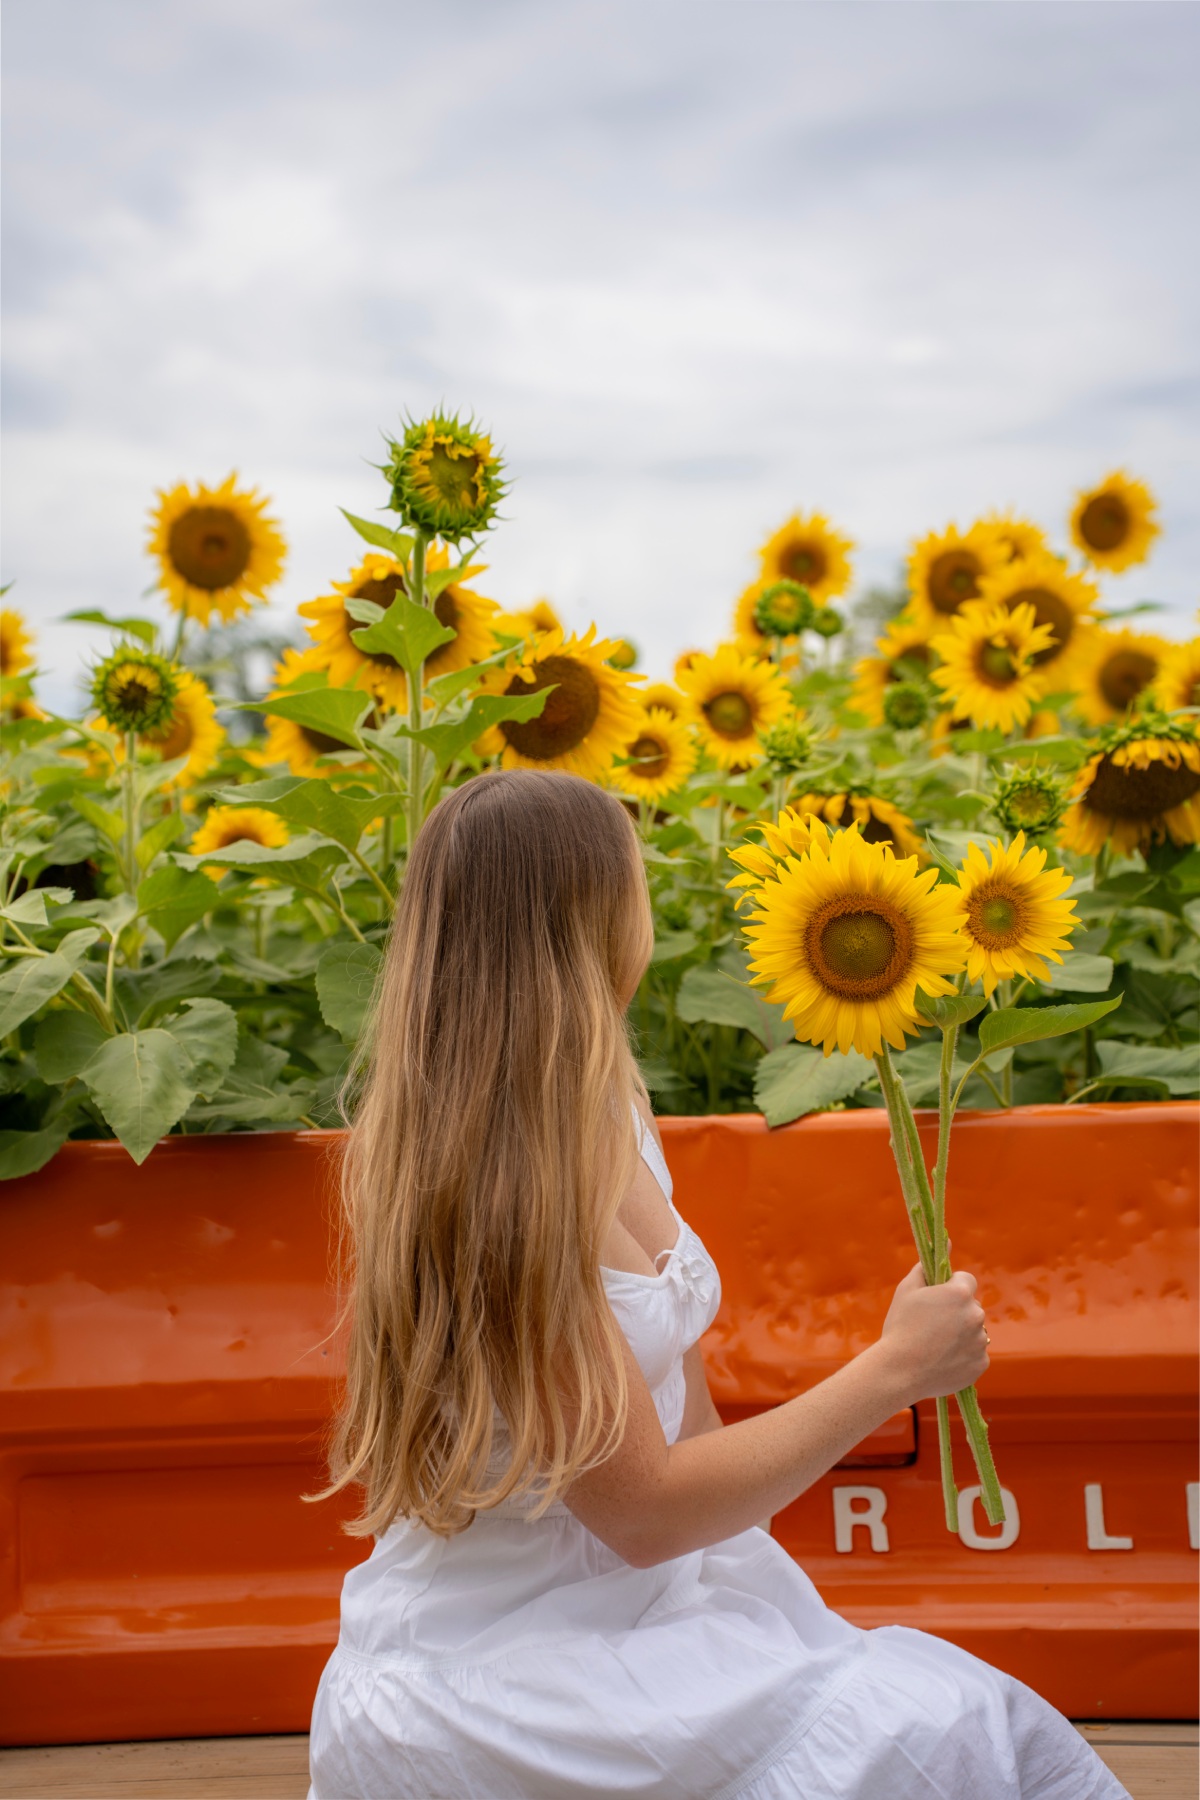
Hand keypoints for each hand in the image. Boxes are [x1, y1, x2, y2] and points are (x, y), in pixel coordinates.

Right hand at [878, 1264, 989, 1402]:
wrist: (899, 1372)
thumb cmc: (900, 1326)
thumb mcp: (907, 1290)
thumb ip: (927, 1266)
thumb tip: (947, 1242)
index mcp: (960, 1293)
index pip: (967, 1280)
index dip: (951, 1288)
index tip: (937, 1299)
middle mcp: (976, 1315)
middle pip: (971, 1306)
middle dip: (957, 1312)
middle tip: (932, 1325)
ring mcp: (980, 1341)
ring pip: (974, 1331)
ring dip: (961, 1334)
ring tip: (935, 1345)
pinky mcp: (980, 1364)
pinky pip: (975, 1354)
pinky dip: (963, 1356)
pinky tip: (943, 1360)